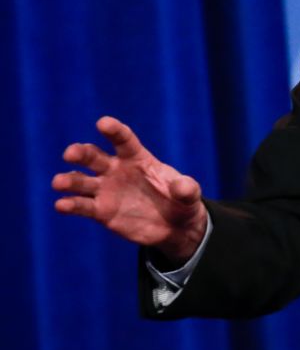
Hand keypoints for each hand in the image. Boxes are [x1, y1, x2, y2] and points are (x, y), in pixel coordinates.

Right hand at [52, 116, 207, 263]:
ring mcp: (106, 190)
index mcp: (138, 158)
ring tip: (58, 182)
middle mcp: (116, 170)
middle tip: (70, 153)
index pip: (124, 140)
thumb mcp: (190, 195)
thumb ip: (187, 189)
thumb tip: (182, 186)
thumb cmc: (181, 202)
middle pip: (95, 157)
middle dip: (81, 153)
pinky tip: (61, 204)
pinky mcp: (101, 211)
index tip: (103, 123)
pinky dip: (70, 204)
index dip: (114, 131)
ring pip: (82, 181)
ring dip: (69, 180)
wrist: (174, 227)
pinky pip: (82, 206)